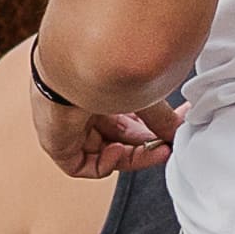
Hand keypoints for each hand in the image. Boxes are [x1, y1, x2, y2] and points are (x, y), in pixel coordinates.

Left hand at [31, 58, 178, 179]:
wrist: (80, 66)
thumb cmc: (107, 66)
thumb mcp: (144, 94)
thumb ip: (160, 117)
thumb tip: (177, 131)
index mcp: (100, 87)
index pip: (128, 115)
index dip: (151, 126)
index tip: (173, 128)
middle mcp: (82, 106)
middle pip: (119, 136)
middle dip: (147, 142)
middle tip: (168, 143)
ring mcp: (68, 126)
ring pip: (104, 152)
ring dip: (132, 155)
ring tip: (154, 148)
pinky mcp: (57, 144)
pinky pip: (82, 167)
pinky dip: (105, 164)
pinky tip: (117, 149)